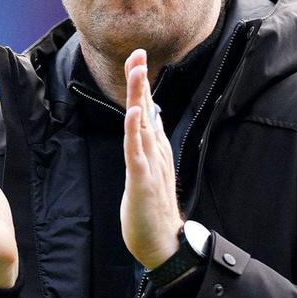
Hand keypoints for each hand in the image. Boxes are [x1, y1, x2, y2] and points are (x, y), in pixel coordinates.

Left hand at [120, 49, 182, 268]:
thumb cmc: (152, 212)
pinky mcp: (143, 180)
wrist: (163, 244)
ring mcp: (151, 164)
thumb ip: (149, 145)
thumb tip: (149, 120)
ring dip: (139, 97)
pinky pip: (137, 152)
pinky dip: (134, 131)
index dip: (140, 85)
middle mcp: (155, 152)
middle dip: (140, 81)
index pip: (147, 110)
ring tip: (136, 71)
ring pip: (142, 125)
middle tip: (137, 52)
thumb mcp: (147, 171)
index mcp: (155, 149)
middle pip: (146, 110)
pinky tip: (133, 113)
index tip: (136, 59)